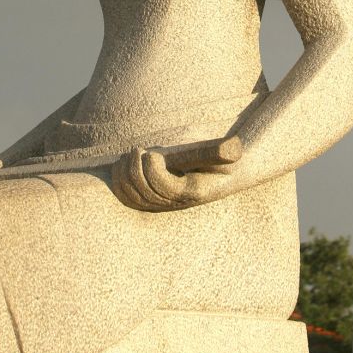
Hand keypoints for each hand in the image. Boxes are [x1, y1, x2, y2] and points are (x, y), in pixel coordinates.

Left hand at [111, 136, 244, 211]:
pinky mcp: (152, 201)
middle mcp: (176, 203)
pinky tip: (120, 164)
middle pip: (144, 193)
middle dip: (135, 170)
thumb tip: (233, 148)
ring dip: (125, 174)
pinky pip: (128, 199)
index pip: (164, 188)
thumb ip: (220, 151)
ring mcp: (163, 204)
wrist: (224, 174)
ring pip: (133, 197)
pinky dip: (120, 182)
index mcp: (193, 191)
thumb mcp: (224, 153)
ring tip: (128, 155)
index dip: (152, 171)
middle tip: (136, 150)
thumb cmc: (220, 157)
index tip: (150, 152)